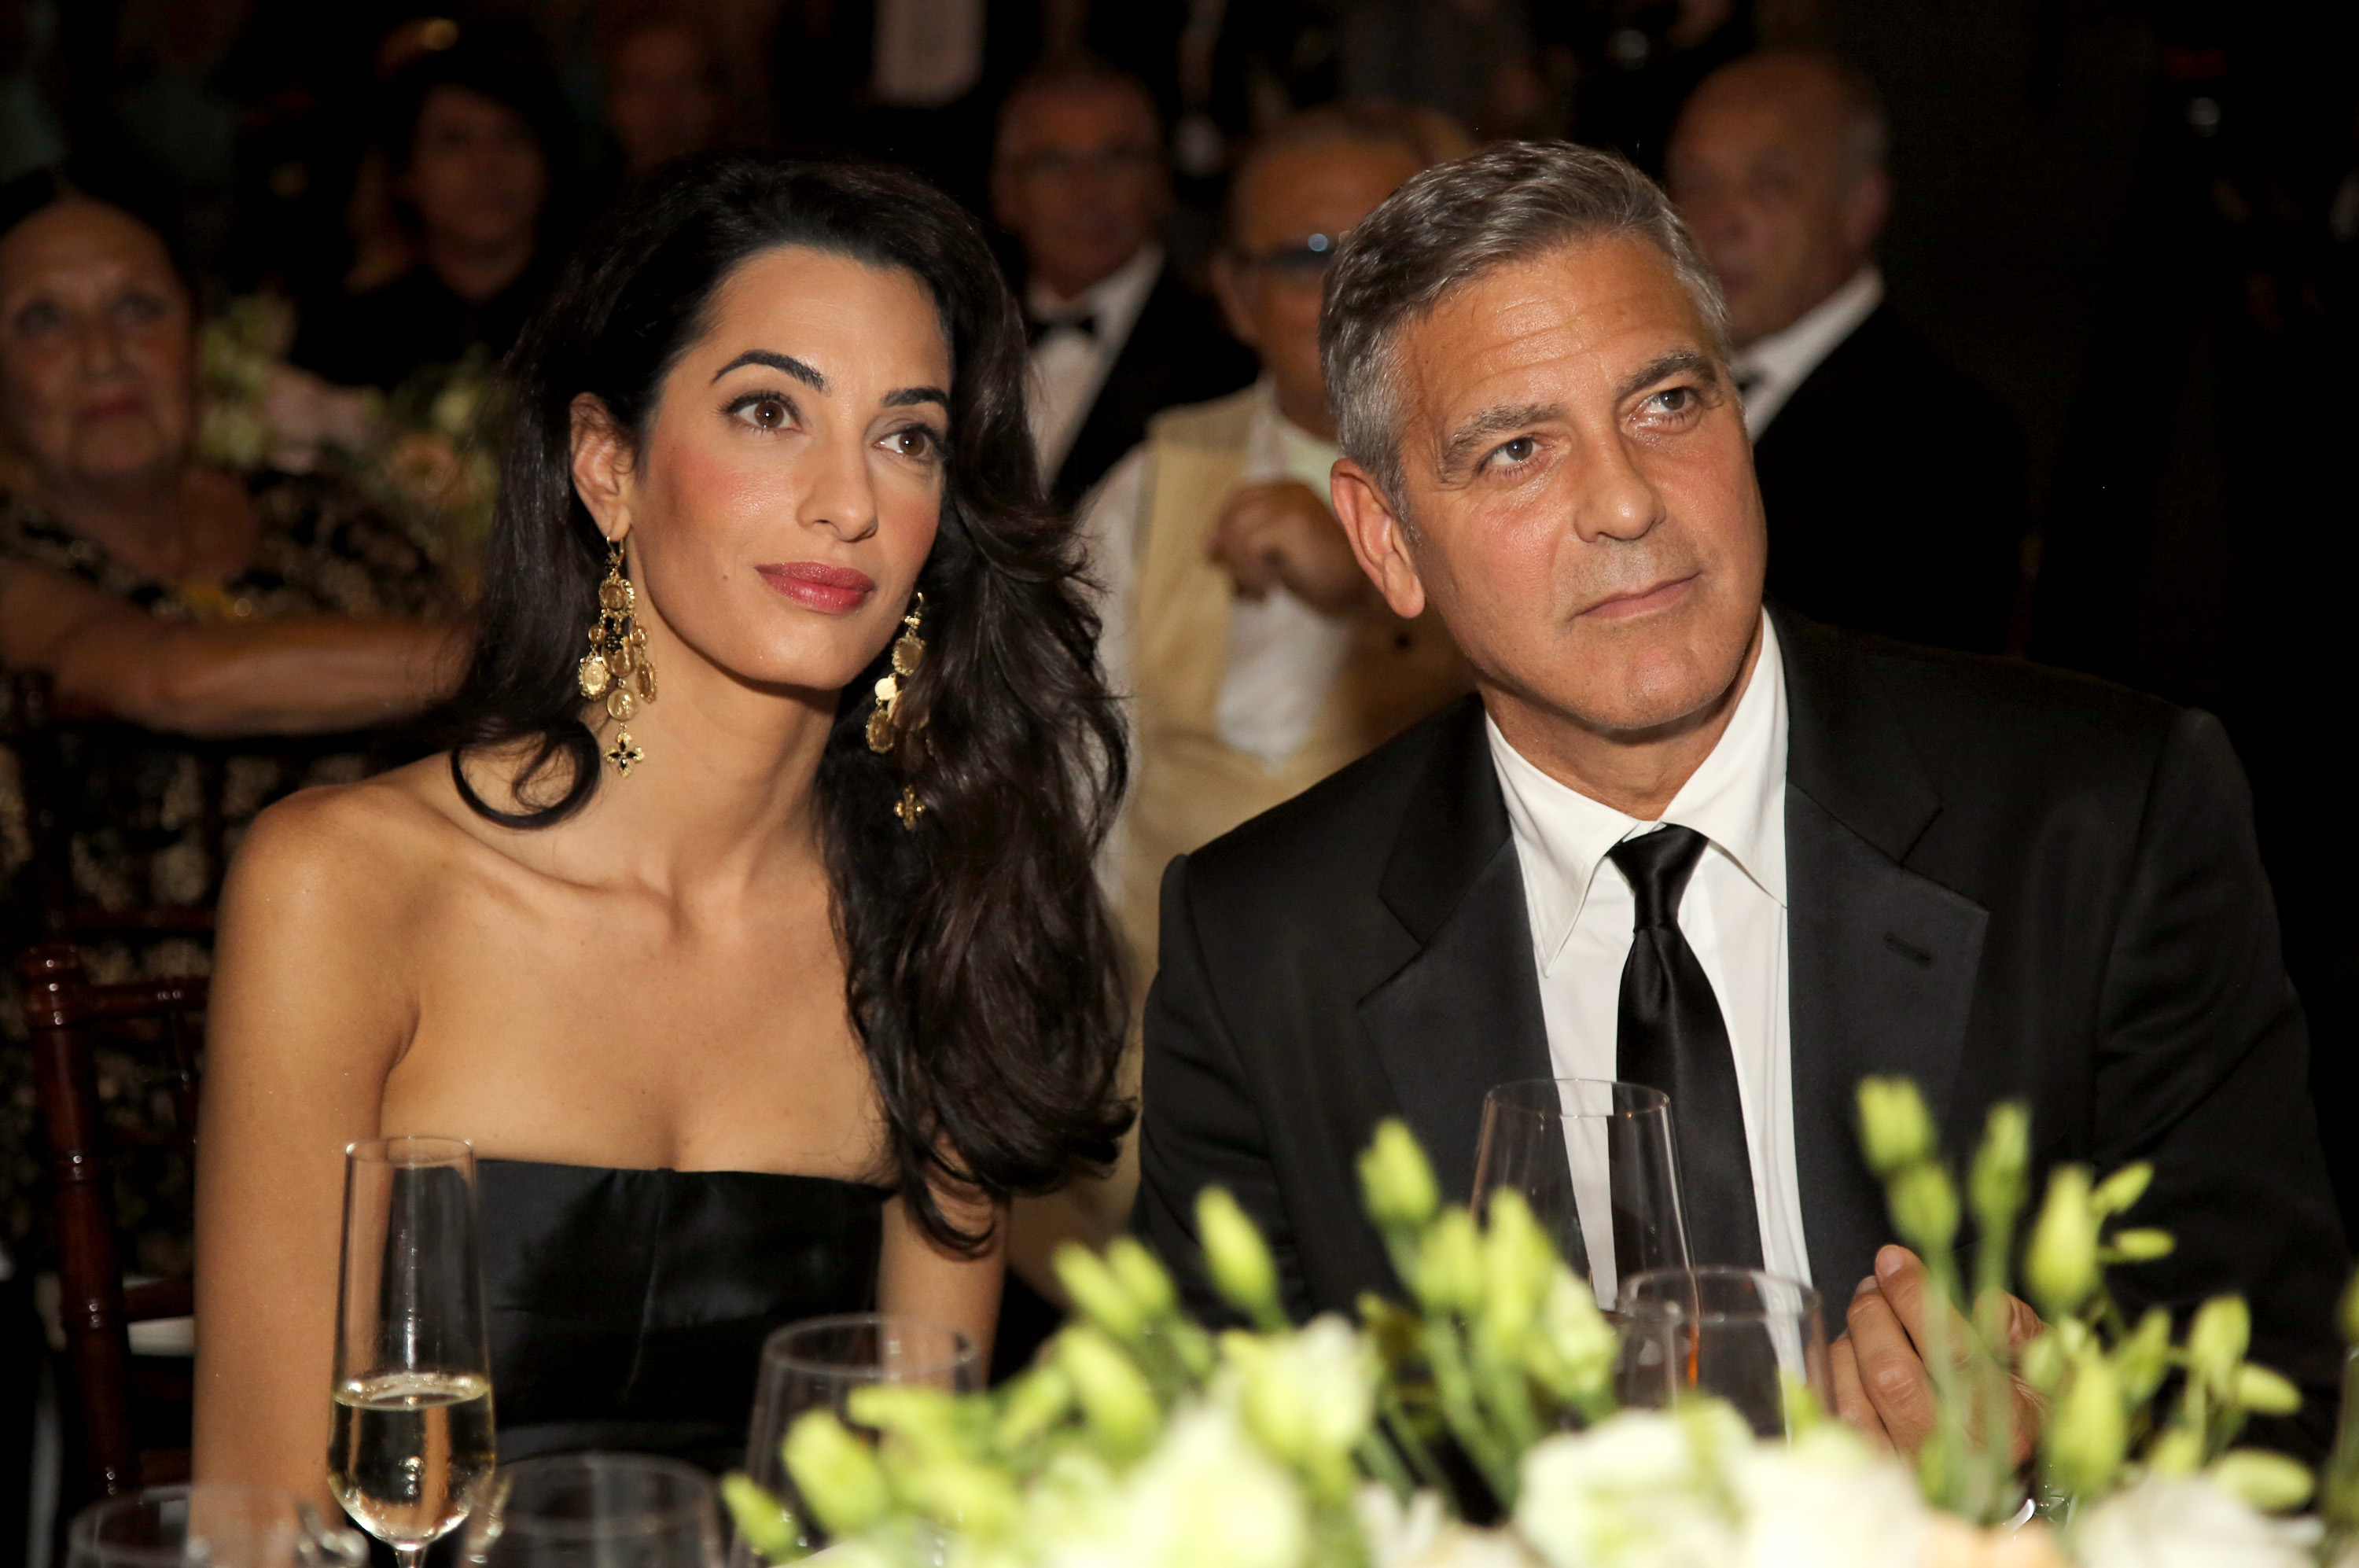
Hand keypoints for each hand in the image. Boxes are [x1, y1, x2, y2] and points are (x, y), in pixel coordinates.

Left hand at [1206, 480, 1370, 614]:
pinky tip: (1270, 590)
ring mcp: (1293, 504)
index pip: (1239, 499)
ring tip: (1259, 591)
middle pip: (1234, 514)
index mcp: (1290, 492)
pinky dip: (1251, 574)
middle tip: (1243, 587)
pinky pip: (1248, 546)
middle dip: (1229, 554)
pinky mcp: (1293, 524)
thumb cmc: (1324, 577)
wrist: (1363, 593)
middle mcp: (1291, 491)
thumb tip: (1208, 545)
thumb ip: (1247, 545)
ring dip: (1240, 569)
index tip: (1218, 559)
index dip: (1224, 527)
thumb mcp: (1279, 556)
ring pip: (1237, 530)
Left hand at [1831, 1244, 2045, 1462]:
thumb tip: (1977, 1300)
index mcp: (2009, 1425)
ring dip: (1852, 1339)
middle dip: (1873, 1313)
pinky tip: (1850, 1348)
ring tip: (1866, 1313)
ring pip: (1858, 1394)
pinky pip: (1838, 1413)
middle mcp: (1957, 1455)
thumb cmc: (2026, 1417)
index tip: (1895, 1262)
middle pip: (1893, 1373)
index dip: (1914, 1296)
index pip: (1951, 1351)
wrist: (2009, 1474)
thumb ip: (2017, 1327)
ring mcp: (1914, 1467)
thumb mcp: (2049, 1369)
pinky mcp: (1879, 1468)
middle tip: (1875, 1285)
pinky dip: (1836, 1370)